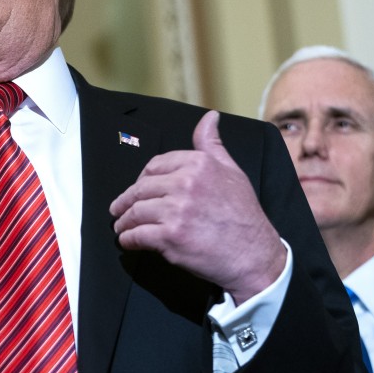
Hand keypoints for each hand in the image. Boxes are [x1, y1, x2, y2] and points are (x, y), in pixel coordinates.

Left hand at [110, 110, 285, 303]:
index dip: (142, 178)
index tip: (137, 188)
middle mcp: (185, 184)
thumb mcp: (232, 171)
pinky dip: (128, 239)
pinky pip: (138, 235)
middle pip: (141, 189)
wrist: (254, 255)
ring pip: (136, 212)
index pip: (155, 165)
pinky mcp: (171, 237)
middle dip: (126, 201)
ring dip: (124, 221)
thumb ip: (212, 144)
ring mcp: (176, 211)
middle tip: (118, 209)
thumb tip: (210, 118)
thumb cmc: (244, 215)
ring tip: (122, 226)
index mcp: (198, 164)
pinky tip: (128, 241)